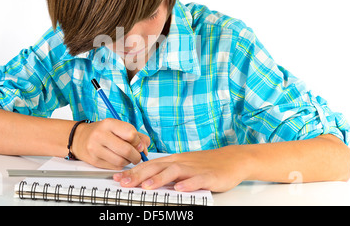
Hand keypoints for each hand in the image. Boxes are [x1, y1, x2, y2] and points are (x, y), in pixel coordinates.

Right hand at [72, 118, 149, 169]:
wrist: (80, 138)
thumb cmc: (102, 132)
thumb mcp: (118, 127)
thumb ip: (136, 135)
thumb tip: (145, 147)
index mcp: (109, 123)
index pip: (130, 134)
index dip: (138, 142)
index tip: (139, 145)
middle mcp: (100, 135)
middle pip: (127, 150)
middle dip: (136, 155)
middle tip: (137, 155)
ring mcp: (95, 148)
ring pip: (121, 161)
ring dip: (128, 161)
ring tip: (127, 157)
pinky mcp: (94, 161)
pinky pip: (114, 167)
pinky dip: (120, 165)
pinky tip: (118, 159)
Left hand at [113, 147, 250, 191]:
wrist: (232, 159)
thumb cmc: (206, 164)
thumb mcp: (183, 166)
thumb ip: (166, 172)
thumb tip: (145, 179)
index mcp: (174, 160)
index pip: (149, 165)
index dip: (132, 171)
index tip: (117, 178)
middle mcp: (181, 162)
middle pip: (157, 167)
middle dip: (138, 175)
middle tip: (123, 182)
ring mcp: (194, 169)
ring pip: (174, 172)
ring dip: (159, 179)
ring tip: (146, 186)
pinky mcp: (208, 176)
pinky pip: (197, 180)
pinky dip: (188, 184)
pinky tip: (180, 188)